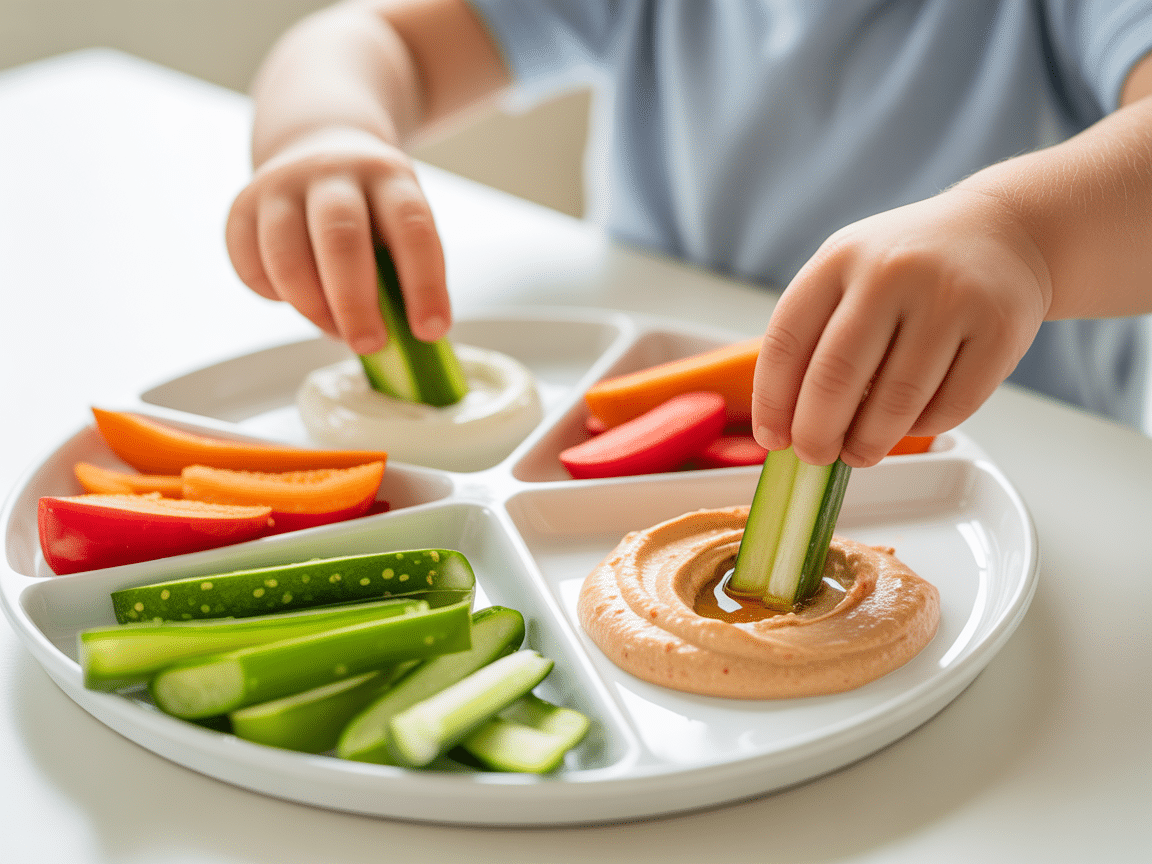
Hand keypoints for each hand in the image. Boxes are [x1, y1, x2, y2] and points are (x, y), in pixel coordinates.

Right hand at [225, 125, 450, 353]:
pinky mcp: (242, 208)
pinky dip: (275, 296)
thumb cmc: (371, 207)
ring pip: (287, 254)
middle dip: (355, 302)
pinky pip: (250, 265)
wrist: (318, 147)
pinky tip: (298, 300)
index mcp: (388, 176)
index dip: (423, 283)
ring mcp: (281, 185)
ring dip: (312, 307)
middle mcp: (332, 172)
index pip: (411, 227)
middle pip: (340, 237)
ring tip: (335, 330)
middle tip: (370, 344)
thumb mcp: (399, 225)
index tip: (430, 329)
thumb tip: (401, 343)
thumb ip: (401, 275)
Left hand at [751, 187, 1051, 466]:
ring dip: (868, 442)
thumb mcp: (849, 271)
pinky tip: (910, 424)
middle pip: (835, 377)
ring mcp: (949, 300)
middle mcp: (891, 273)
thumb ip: (814, 332)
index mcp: (840, 259)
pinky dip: (923, 428)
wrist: (1002, 230)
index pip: (787, 342)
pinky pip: (950, 406)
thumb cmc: (908, 265)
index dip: (773, 401)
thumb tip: (786, 422)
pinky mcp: (999, 331)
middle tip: (815, 455)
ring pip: (895, 401)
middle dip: (817, 433)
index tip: (772, 438)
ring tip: (858, 453)